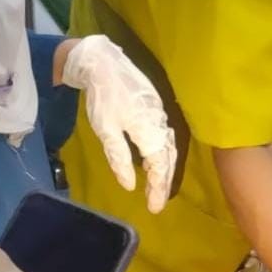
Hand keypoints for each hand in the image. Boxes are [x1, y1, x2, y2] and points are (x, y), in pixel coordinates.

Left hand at [59, 35, 177, 212]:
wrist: (104, 62)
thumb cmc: (103, 98)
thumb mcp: (105, 130)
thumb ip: (119, 157)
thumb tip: (130, 185)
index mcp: (149, 131)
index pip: (159, 166)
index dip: (158, 188)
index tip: (154, 208)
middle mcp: (160, 123)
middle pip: (167, 157)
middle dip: (163, 181)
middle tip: (157, 202)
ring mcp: (159, 114)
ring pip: (168, 146)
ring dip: (164, 167)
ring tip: (156, 184)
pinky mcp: (155, 107)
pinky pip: (164, 135)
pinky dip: (161, 152)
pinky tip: (151, 158)